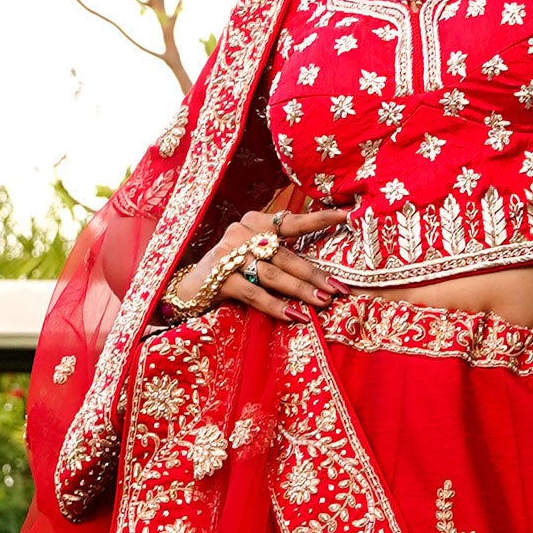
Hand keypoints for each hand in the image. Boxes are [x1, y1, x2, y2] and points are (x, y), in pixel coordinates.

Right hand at [166, 207, 350, 324]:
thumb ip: (279, 253)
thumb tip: (322, 271)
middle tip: (341, 288)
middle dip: (316, 274)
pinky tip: (295, 316)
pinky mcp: (219, 279)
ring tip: (323, 302)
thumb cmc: (228, 271)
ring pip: (274, 274)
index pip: (292, 221)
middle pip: (287, 255)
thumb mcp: (253, 255)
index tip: (346, 215)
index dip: (319, 218)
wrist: (185, 288)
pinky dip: (276, 306)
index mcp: (254, 223)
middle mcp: (242, 233)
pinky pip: (254, 294)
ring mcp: (229, 255)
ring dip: (301, 290)